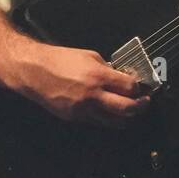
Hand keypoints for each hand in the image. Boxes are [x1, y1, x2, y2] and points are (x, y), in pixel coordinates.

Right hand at [13, 42, 152, 127]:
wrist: (34, 72)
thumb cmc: (59, 60)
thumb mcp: (89, 56)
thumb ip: (107, 69)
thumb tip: (120, 77)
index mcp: (98, 76)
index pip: (130, 88)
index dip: (139, 88)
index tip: (141, 87)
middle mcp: (93, 95)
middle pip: (127, 109)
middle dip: (141, 107)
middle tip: (145, 103)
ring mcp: (83, 109)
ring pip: (114, 121)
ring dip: (126, 117)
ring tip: (130, 111)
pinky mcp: (74, 118)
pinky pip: (97, 122)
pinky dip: (106, 118)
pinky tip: (108, 111)